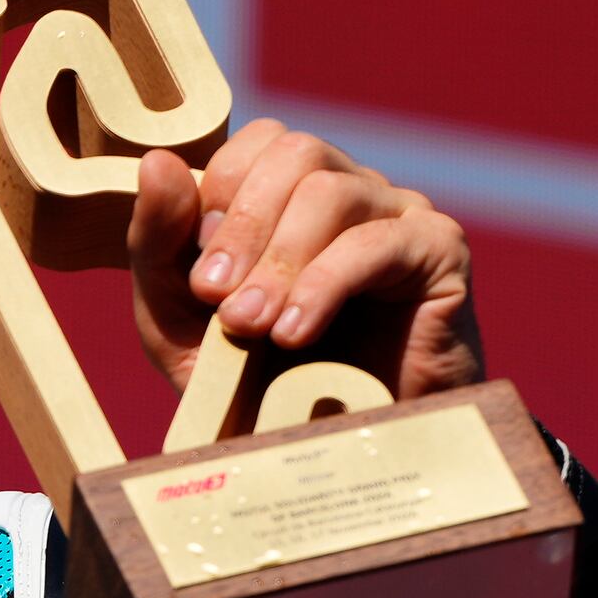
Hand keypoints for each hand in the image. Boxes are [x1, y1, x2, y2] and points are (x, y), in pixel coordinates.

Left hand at [126, 118, 486, 403]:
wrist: (336, 457)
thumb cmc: (258, 386)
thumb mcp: (180, 321)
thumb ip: (157, 243)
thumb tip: (157, 161)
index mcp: (294, 194)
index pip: (260, 140)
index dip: (222, 192)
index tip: (198, 273)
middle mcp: (353, 191)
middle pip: (296, 151)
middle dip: (245, 225)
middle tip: (216, 300)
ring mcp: (400, 216)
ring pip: (332, 192)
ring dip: (279, 261)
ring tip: (252, 328)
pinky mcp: (440, 253)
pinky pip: (377, 243)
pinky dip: (324, 284)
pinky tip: (295, 334)